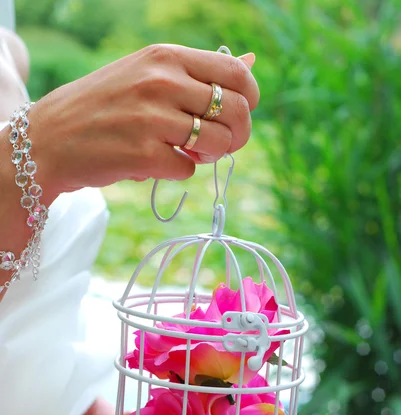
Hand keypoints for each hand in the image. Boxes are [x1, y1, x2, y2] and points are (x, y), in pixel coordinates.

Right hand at [27, 44, 258, 199]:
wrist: (51, 138)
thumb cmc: (104, 105)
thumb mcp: (147, 73)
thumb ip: (198, 72)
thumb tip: (252, 62)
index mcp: (166, 57)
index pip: (235, 73)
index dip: (249, 98)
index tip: (238, 113)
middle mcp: (161, 82)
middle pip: (236, 111)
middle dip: (238, 135)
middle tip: (220, 144)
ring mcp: (152, 119)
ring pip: (217, 144)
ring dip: (209, 156)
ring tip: (189, 153)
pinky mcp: (143, 155)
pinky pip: (188, 170)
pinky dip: (179, 171)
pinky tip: (158, 162)